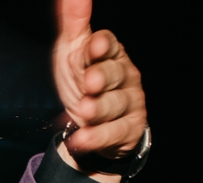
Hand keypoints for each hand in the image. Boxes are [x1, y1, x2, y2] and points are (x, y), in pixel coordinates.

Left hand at [52, 0, 146, 158]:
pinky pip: (112, 133)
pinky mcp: (128, 129)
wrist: (95, 122)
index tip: (94, 46)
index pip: (107, 46)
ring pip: (114, 105)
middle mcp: (124, 75)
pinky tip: (80, 139)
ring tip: (85, 110)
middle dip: (103, 77)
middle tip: (90, 82)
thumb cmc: (85, 77)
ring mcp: (129, 103)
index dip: (101, 47)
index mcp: (110, 53)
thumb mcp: (74, 50)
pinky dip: (96, 137)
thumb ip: (73, 23)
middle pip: (114, 74)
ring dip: (99, 108)